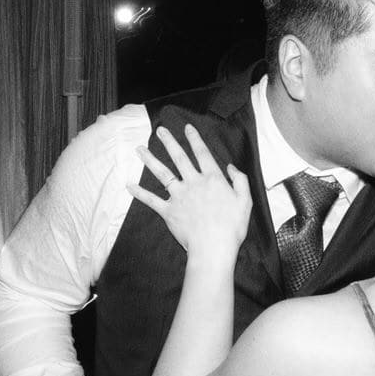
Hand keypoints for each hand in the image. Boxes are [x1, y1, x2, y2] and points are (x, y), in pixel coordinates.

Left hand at [130, 125, 252, 257]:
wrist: (213, 247)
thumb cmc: (232, 226)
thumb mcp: (245, 200)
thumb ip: (239, 180)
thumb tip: (230, 167)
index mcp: (213, 179)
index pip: (202, 154)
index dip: (195, 139)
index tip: (187, 128)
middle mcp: (194, 183)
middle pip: (179, 158)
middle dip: (169, 142)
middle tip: (160, 130)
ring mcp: (179, 196)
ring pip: (162, 174)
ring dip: (150, 160)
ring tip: (139, 149)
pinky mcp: (169, 211)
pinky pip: (152, 200)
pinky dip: (140, 193)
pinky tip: (129, 185)